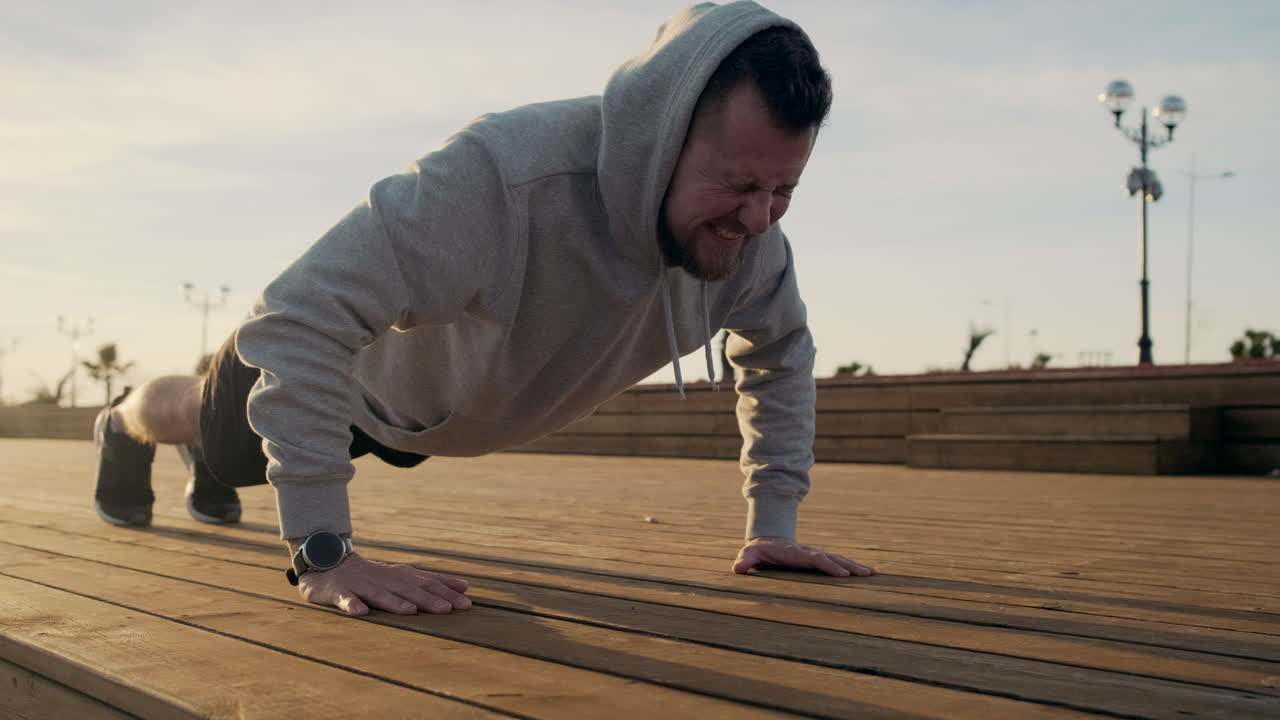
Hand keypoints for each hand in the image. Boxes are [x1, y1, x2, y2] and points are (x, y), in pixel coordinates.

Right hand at [297, 553, 472, 616]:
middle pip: (409, 589)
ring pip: (380, 594)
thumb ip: (431, 582)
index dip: (447, 592)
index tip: (467, 602)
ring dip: (395, 602)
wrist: (330, 563)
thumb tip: (466, 587)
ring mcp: (362, 585)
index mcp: (400, 576)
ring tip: (410, 611)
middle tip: (448, 609)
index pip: (427, 583)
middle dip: (428, 599)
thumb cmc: (373, 576)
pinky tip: (361, 613)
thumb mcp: (403, 577)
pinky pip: (346, 599)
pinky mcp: (340, 591)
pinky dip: (353, 605)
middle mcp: (385, 579)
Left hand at [732, 537, 875, 576]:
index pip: (816, 559)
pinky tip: (867, 573)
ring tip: (873, 573)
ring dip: (856, 566)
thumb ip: (745, 561)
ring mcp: (817, 554)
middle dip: (850, 565)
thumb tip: (737, 569)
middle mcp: (810, 552)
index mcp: (797, 553)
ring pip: (840, 559)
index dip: (829, 566)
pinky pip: (839, 562)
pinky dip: (853, 566)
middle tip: (867, 573)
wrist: (767, 540)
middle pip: (833, 557)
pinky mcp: (820, 559)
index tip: (843, 574)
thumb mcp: (749, 554)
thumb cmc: (758, 550)